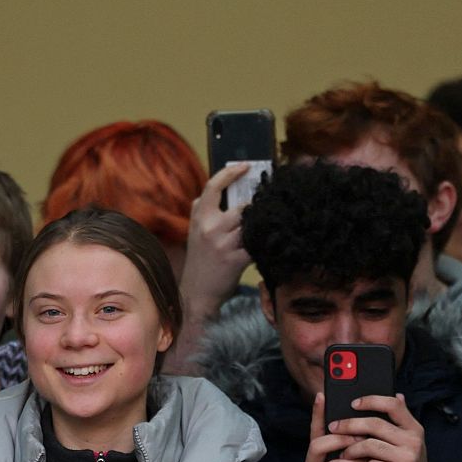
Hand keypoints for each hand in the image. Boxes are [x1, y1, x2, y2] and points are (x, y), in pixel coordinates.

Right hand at [178, 164, 252, 318]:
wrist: (196, 295)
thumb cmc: (199, 262)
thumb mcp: (194, 232)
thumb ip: (202, 211)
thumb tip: (218, 191)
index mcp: (199, 217)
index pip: (214, 187)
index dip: (231, 173)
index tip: (246, 166)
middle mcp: (209, 227)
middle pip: (241, 207)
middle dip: (255, 207)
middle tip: (267, 204)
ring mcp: (222, 243)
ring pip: (250, 224)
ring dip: (260, 225)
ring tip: (267, 226)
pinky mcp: (235, 260)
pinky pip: (256, 243)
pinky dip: (262, 242)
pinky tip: (266, 243)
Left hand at [329, 394, 429, 461]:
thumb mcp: (405, 444)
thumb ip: (398, 423)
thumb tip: (397, 394)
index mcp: (414, 429)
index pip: (393, 404)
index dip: (371, 400)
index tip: (353, 403)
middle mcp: (413, 441)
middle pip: (374, 423)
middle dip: (349, 425)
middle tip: (333, 428)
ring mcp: (408, 459)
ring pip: (368, 445)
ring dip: (351, 451)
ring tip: (346, 456)